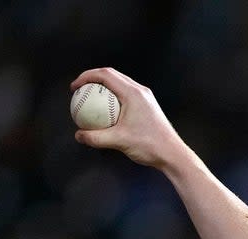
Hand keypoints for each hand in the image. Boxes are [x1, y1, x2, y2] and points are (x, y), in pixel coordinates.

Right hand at [70, 68, 191, 169]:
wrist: (173, 155)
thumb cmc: (149, 146)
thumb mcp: (119, 141)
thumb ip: (96, 137)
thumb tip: (78, 135)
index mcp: (133, 93)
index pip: (105, 75)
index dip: (86, 76)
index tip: (75, 87)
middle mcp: (140, 91)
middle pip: (112, 75)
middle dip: (92, 79)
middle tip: (79, 90)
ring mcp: (145, 98)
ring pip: (119, 84)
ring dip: (103, 88)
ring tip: (90, 99)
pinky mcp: (148, 106)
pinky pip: (126, 96)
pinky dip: (112, 99)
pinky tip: (105, 113)